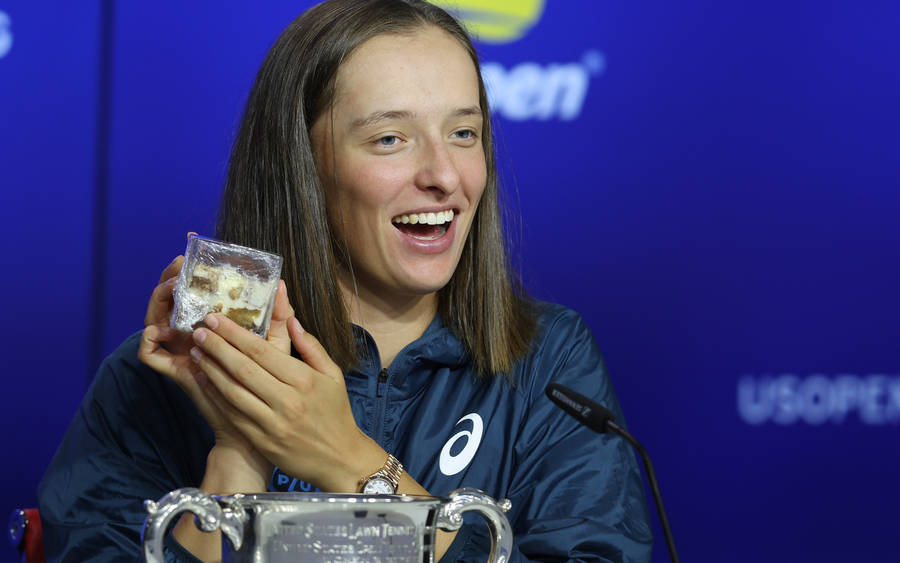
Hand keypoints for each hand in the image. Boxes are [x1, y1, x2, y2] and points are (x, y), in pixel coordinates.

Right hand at [137, 255, 291, 453]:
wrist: (259, 423)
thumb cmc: (270, 383)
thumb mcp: (275, 345)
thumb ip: (278, 317)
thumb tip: (282, 284)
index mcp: (216, 328)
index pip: (195, 292)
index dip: (190, 271)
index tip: (189, 251)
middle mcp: (194, 337)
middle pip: (172, 302)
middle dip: (170, 280)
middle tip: (177, 265)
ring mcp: (182, 353)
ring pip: (156, 322)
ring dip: (158, 303)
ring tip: (168, 288)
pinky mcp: (177, 373)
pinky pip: (150, 356)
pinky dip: (148, 342)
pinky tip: (157, 330)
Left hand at [188, 312, 383, 491]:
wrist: (340, 459)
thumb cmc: (337, 413)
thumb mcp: (333, 375)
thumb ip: (311, 347)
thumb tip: (291, 320)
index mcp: (304, 380)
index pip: (262, 351)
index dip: (235, 334)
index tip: (216, 319)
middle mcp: (287, 400)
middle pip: (243, 368)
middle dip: (217, 347)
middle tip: (199, 330)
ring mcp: (273, 423)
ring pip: (233, 392)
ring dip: (211, 370)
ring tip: (197, 353)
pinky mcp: (262, 441)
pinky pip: (234, 415)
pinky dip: (216, 397)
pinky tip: (205, 382)